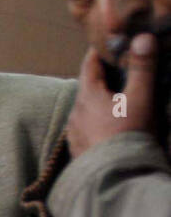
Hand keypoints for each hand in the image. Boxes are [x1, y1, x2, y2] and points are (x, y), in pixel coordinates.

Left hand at [68, 35, 158, 156]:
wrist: (115, 179)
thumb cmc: (128, 135)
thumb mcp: (141, 98)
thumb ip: (142, 68)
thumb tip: (142, 38)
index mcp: (87, 96)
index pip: (89, 64)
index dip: (100, 51)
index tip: (110, 41)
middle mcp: (75, 113)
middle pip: (88, 87)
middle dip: (103, 77)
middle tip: (120, 68)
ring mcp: (74, 134)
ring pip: (87, 109)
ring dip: (100, 101)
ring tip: (118, 98)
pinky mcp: (79, 151)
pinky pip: (88, 128)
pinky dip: (99, 120)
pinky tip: (111, 125)